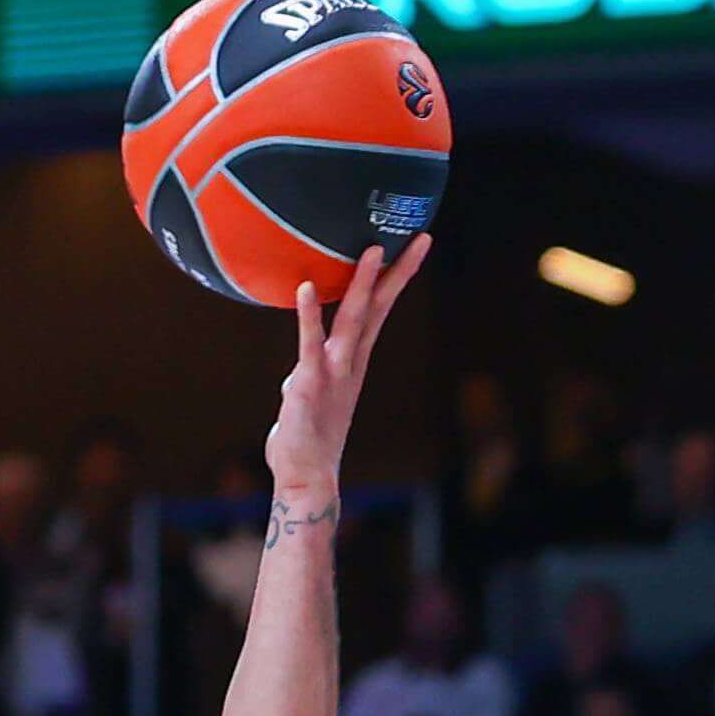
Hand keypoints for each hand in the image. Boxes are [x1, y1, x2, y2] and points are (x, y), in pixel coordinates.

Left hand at [262, 239, 428, 507]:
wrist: (307, 477)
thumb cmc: (307, 439)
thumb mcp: (308, 399)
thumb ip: (308, 379)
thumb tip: (298, 376)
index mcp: (353, 361)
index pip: (379, 310)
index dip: (397, 278)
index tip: (414, 248)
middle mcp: (349, 362)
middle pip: (376, 308)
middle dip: (396, 272)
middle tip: (417, 239)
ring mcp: (332, 372)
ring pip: (352, 320)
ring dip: (362, 285)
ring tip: (374, 251)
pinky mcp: (308, 383)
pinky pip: (309, 344)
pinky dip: (307, 315)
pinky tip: (304, 288)